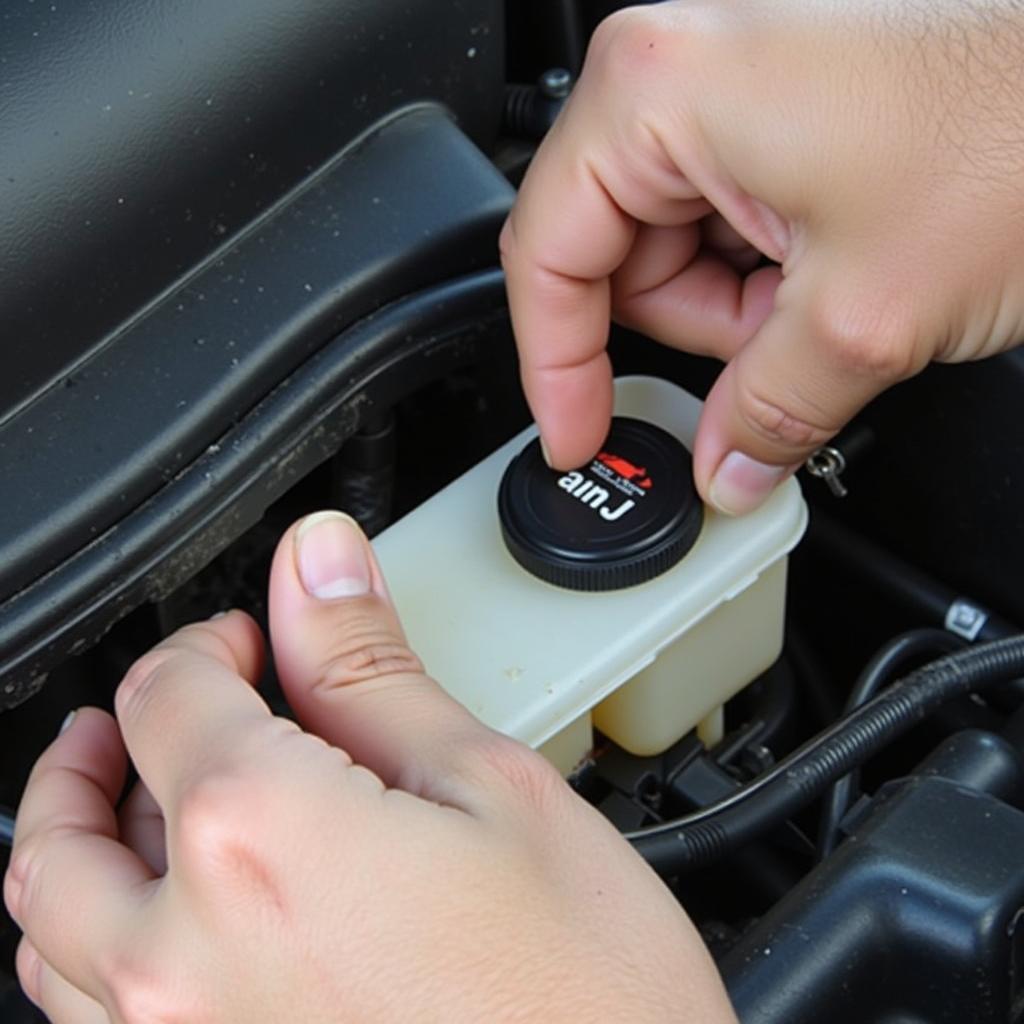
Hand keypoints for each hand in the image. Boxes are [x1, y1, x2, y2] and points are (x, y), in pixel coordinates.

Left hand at [4, 511, 735, 1022]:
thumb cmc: (585, 1001)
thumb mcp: (493, 789)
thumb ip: (372, 670)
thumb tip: (319, 562)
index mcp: (258, 840)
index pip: (168, 695)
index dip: (207, 646)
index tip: (250, 644)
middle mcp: (182, 961)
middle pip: (67, 819)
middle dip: (110, 739)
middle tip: (164, 707)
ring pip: (50, 933)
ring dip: (79, 843)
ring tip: (130, 805)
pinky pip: (82, 1022)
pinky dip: (93, 949)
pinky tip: (163, 926)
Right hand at [501, 0, 1023, 514]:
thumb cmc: (1022, 131)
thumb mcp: (861, 319)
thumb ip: (765, 413)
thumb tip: (723, 470)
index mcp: (659, 95)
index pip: (546, 257)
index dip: (555, 369)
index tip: (578, 436)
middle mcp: (682, 74)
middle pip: (615, 261)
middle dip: (694, 332)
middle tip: (775, 352)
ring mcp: (732, 88)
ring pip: (677, 255)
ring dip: (743, 311)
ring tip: (832, 298)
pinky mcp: (780, 110)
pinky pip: (729, 227)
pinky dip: (772, 278)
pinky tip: (837, 273)